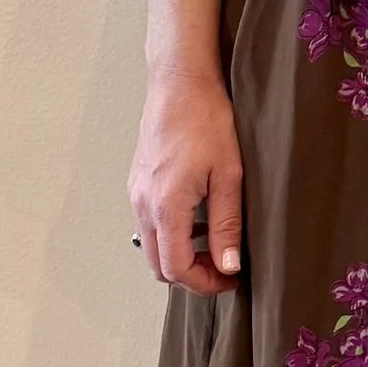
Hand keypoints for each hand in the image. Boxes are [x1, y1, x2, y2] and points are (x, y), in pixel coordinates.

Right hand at [130, 70, 242, 293]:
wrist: (180, 83)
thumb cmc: (206, 120)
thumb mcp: (229, 175)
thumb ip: (226, 225)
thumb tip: (228, 266)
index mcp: (166, 206)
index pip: (176, 269)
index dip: (205, 284)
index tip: (232, 279)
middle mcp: (143, 205)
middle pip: (158, 265)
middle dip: (191, 276)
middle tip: (224, 269)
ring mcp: (136, 194)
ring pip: (151, 246)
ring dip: (180, 256)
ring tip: (214, 244)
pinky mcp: (137, 183)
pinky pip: (149, 224)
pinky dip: (171, 235)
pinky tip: (197, 219)